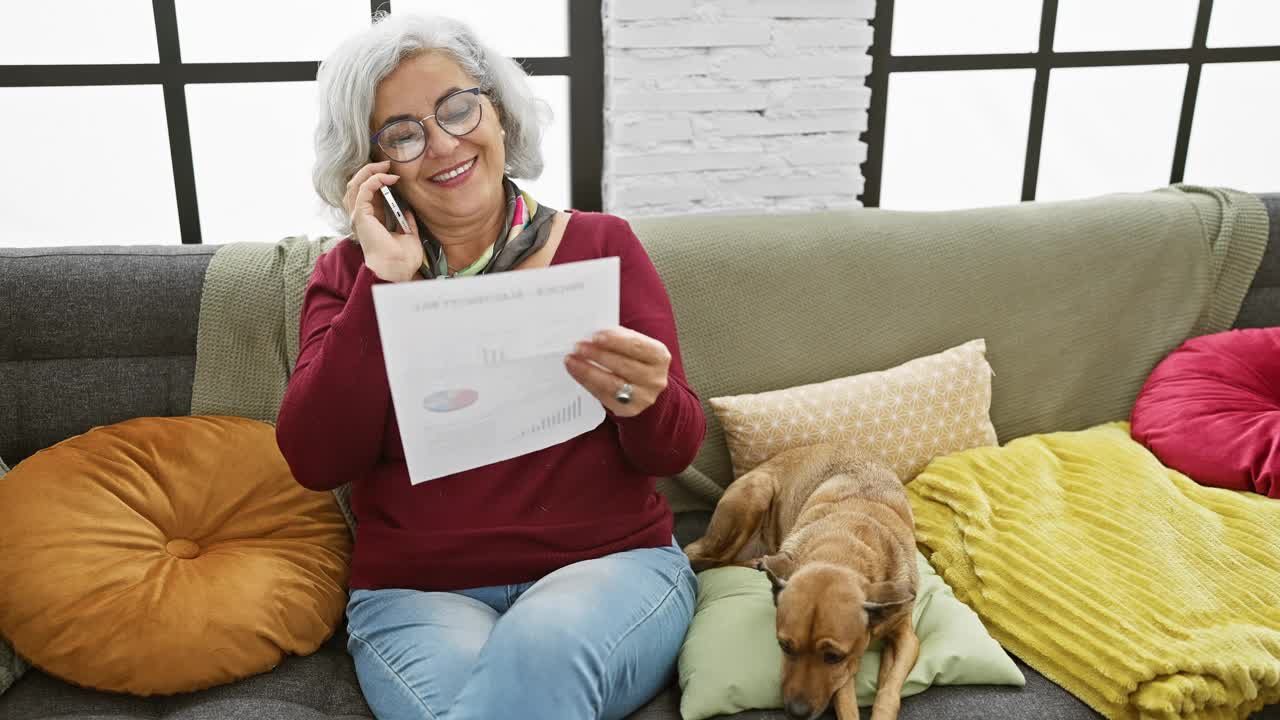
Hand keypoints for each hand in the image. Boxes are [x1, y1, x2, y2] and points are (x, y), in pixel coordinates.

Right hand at [344, 160, 422, 282]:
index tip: (392, 173)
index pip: (366, 193)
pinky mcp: (360, 215)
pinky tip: (388, 178)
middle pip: (356, 185)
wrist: (397, 268)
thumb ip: (405, 220)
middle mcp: (361, 217)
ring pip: (354, 184)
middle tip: (386, 164)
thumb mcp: (408, 234)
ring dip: (369, 172)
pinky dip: (374, 180)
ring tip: (384, 166)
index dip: (376, 179)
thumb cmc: (401, 258)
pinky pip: (363, 190)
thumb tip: (407, 209)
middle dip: (369, 171)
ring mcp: (358, 216)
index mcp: (370, 220)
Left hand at [564, 326, 670, 417]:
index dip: (615, 340)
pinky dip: (587, 383)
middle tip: (578, 347)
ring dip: (588, 370)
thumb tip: (593, 335)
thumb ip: (620, 339)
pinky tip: (577, 373)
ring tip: (572, 360)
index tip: (595, 336)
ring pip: (612, 383)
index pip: (637, 346)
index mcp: (659, 356)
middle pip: (624, 365)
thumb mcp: (636, 346)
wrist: (647, 387)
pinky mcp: (630, 409)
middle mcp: (655, 378)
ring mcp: (644, 396)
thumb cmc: (636, 360)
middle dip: (598, 355)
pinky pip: (605, 395)